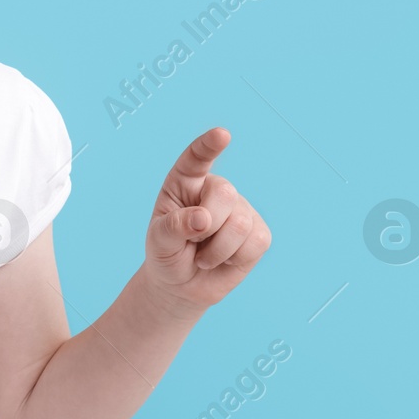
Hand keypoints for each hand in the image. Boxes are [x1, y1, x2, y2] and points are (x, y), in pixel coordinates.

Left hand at [142, 128, 270, 318]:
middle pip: (225, 194)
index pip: (196, 158)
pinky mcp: (259, 232)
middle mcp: (216, 189)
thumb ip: (173, 227)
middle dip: (207, 226)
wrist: (183, 284)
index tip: (222, 135)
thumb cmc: (167, 254)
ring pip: (241, 224)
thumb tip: (203, 218)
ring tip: (204, 254)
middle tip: (192, 242)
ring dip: (217, 250)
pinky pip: (256, 242)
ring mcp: (241, 208)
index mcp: (185, 182)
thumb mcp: (159, 241)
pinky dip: (235, 258)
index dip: (209, 146)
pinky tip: (225, 258)